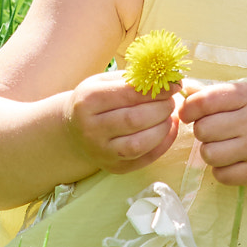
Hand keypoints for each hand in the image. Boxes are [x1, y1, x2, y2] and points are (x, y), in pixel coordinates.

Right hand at [63, 71, 180, 174]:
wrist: (73, 131)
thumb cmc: (94, 101)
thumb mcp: (103, 82)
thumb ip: (132, 79)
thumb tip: (168, 79)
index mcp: (87, 101)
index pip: (128, 94)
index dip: (156, 90)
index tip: (173, 85)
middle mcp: (91, 129)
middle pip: (135, 120)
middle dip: (161, 109)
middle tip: (171, 102)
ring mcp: (101, 152)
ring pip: (140, 144)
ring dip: (163, 129)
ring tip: (169, 116)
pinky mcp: (114, 167)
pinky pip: (145, 159)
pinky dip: (163, 144)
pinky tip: (167, 130)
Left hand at [181, 81, 246, 188]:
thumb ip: (214, 93)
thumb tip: (183, 87)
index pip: (205, 101)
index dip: (189, 109)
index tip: (188, 115)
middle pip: (202, 129)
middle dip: (203, 133)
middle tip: (216, 133)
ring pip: (208, 154)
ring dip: (211, 153)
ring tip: (225, 148)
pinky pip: (221, 175)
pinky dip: (222, 171)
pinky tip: (235, 163)